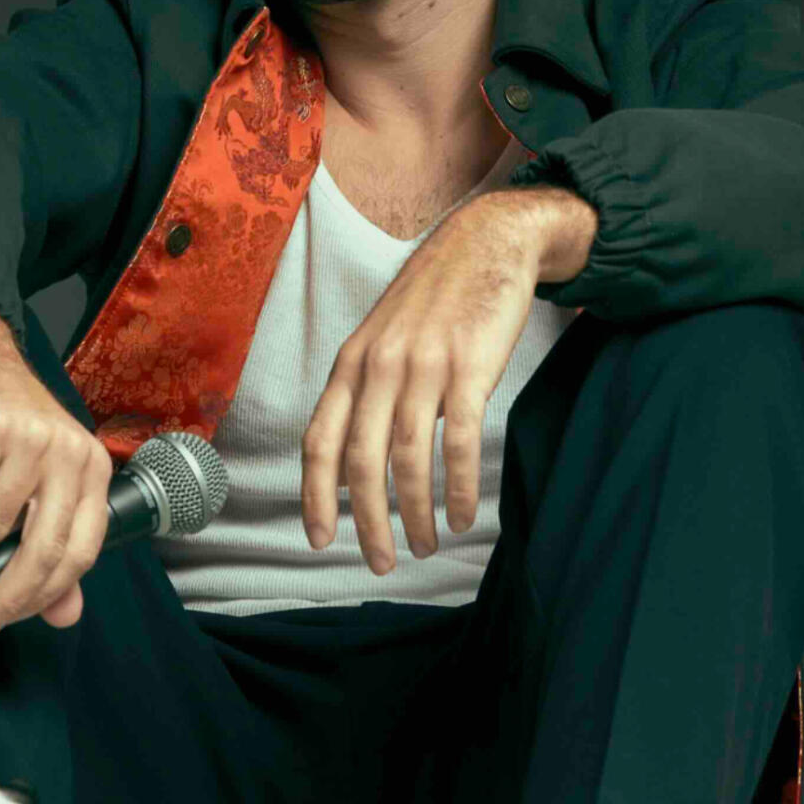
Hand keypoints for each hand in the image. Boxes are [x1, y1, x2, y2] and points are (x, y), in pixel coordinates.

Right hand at [0, 280, 111, 640]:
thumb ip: (51, 546)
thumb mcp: (37, 480)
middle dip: (3, 596)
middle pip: (43, 550)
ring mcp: (32, 439)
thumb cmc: (4, 421)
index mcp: (92, 474)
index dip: (41, 598)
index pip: (79, 554)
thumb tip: (63, 616)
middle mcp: (71, 457)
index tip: (1, 622)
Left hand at [301, 186, 591, 572]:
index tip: (320, 540)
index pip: (319, 441)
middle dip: (368, 522)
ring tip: (425, 545)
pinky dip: (459, 487)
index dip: (315, 497)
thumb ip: (367, 387)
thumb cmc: (437, 298)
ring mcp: (424, 367)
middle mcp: (379, 367)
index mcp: (351, 364)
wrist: (488, 242)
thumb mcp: (383, 336)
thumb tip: (359, 454)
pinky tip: (462, 514)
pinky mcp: (470, 368)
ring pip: (409, 459)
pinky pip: (459, 442)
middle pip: (362, 462)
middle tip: (382, 562)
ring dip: (415, 513)